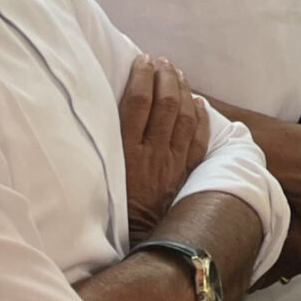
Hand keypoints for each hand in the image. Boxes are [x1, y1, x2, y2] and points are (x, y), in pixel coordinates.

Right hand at [119, 56, 203, 240]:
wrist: (138, 240)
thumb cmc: (112, 207)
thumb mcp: (100, 174)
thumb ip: (105, 144)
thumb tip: (107, 114)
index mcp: (126, 152)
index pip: (138, 102)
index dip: (142, 76)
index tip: (142, 60)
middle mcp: (152, 153)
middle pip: (165, 104)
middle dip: (165, 77)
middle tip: (162, 61)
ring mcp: (172, 162)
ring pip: (184, 116)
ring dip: (182, 90)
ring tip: (177, 73)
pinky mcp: (185, 172)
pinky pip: (198, 139)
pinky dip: (200, 117)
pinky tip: (197, 102)